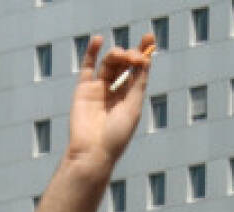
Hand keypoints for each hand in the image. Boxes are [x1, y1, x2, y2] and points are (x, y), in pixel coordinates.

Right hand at [65, 34, 155, 169]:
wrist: (93, 152)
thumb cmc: (116, 136)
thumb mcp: (132, 109)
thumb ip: (138, 84)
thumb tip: (145, 60)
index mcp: (131, 98)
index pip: (139, 70)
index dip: (144, 53)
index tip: (149, 39)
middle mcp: (116, 92)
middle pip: (124, 64)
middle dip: (130, 55)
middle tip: (134, 56)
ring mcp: (99, 89)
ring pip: (109, 64)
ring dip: (116, 55)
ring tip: (120, 55)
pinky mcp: (83, 89)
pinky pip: (88, 66)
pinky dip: (92, 52)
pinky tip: (98, 40)